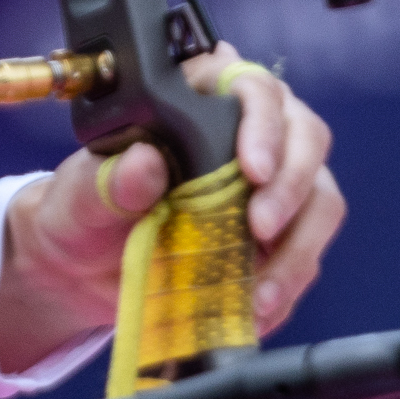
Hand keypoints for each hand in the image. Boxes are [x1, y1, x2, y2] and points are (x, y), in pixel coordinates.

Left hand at [0, 43, 344, 373]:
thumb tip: (145, 163)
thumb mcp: (79, 196)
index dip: (264, 124)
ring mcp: (270, 189)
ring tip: (261, 292)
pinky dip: (287, 285)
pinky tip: (256, 311)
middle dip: (293, 184)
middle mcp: (249, 135)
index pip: (254, 88)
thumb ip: (107, 180)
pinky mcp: (277, 240)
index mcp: (199, 101)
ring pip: (320, 201)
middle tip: (261, 228)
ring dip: (299, 248)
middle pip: (306, 138)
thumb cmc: (82, 212)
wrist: (81, 271)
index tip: (251, 170)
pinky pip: (305, 257)